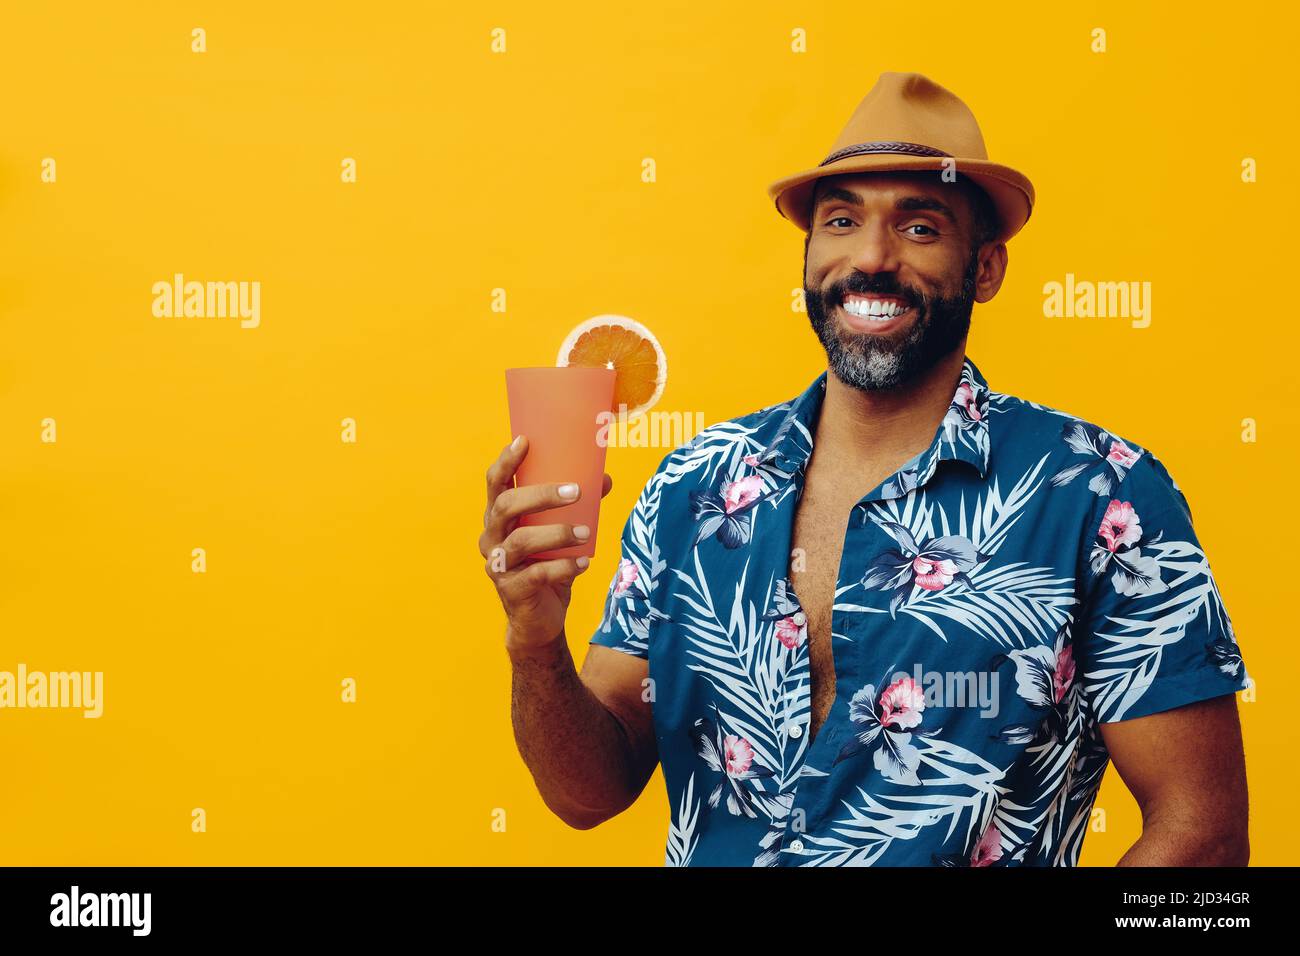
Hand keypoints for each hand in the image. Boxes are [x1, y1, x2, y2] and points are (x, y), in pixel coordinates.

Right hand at [481, 435, 613, 653]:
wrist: (539, 619)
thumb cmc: (546, 565)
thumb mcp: (561, 533)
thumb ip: (578, 508)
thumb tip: (604, 479)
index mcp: (499, 517)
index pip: (494, 483)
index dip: (506, 461)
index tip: (524, 441)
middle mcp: (491, 537)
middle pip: (506, 506)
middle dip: (540, 494)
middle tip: (575, 491)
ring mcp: (498, 564)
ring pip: (521, 540)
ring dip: (557, 533)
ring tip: (587, 534)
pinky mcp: (512, 590)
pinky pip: (536, 574)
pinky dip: (563, 567)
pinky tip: (584, 563)